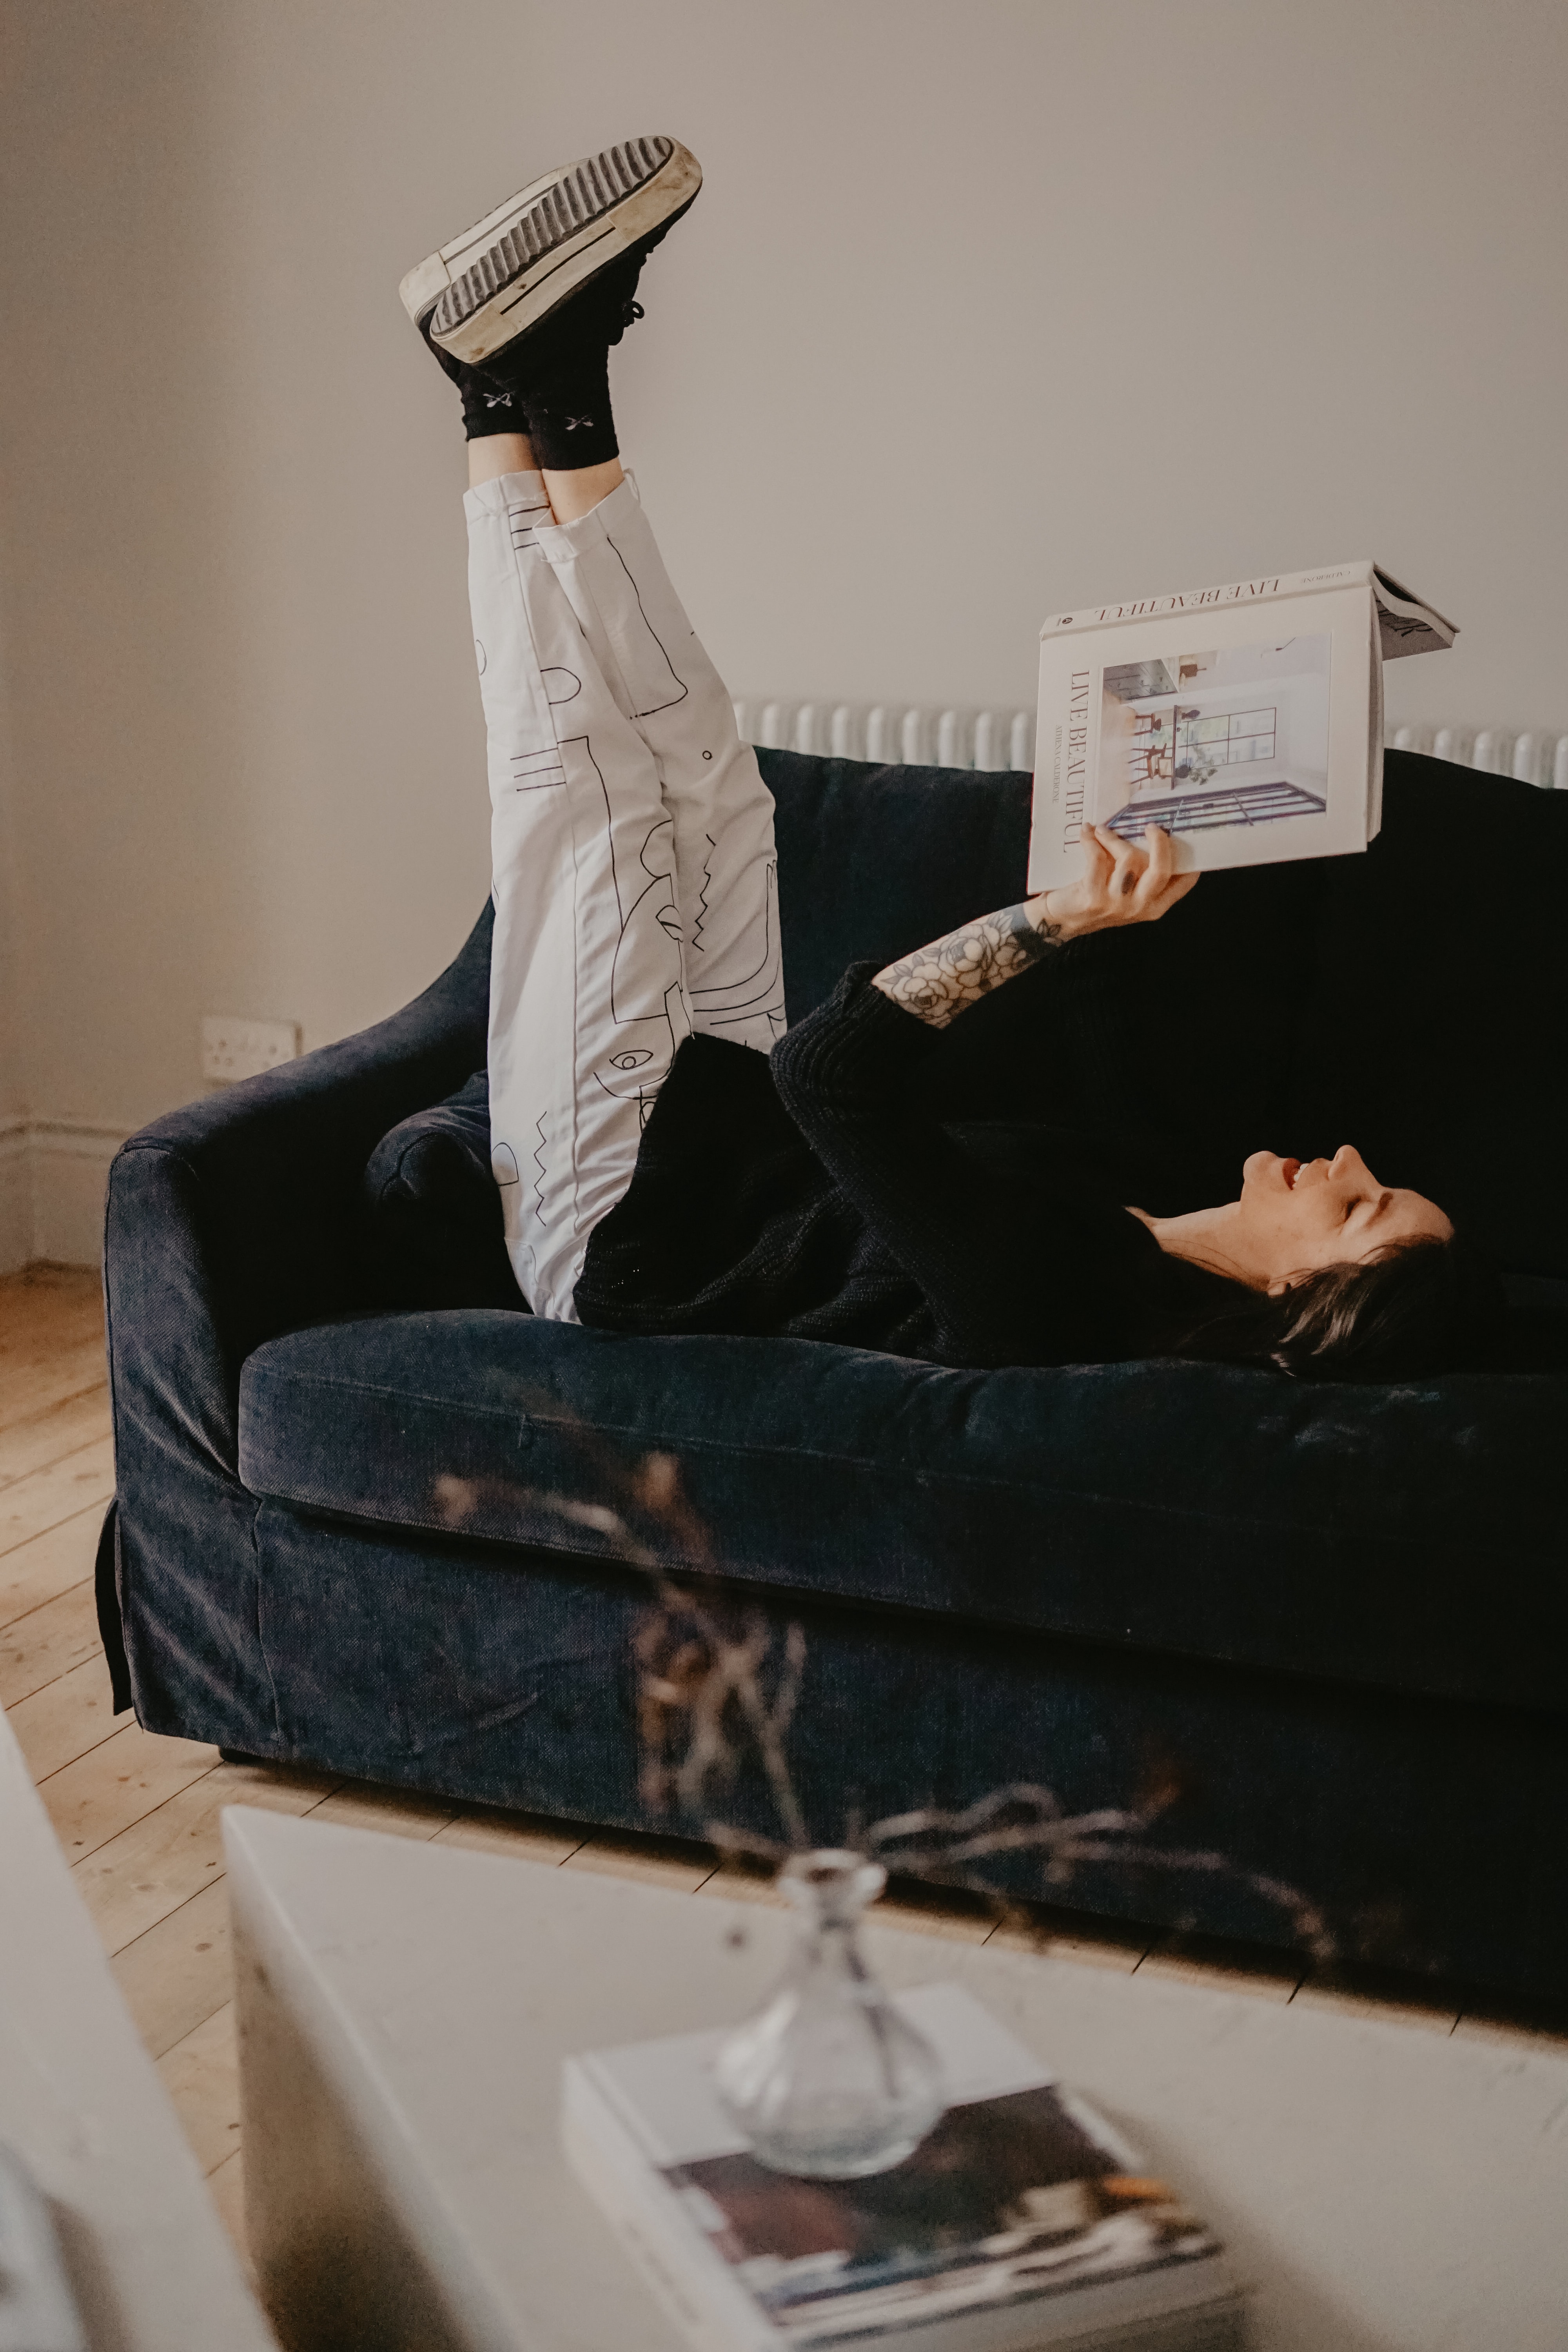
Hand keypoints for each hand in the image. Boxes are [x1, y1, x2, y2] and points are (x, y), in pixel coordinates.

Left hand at [1034, 823, 1198, 940]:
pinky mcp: (1094, 897)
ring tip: (1102, 830)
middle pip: (1161, 869)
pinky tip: (1087, 833)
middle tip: (1150, 826)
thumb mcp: (1127, 893)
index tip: (1183, 835)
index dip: (1188, 858)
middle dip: (1159, 842)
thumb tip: (1155, 836)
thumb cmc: (1098, 899)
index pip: (1182, 882)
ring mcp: (1117, 904)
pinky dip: (1091, 841)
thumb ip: (1143, 875)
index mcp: (1154, 907)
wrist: (1062, 920)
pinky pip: (1098, 858)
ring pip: (1129, 858)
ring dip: (1114, 838)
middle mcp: (1140, 907)